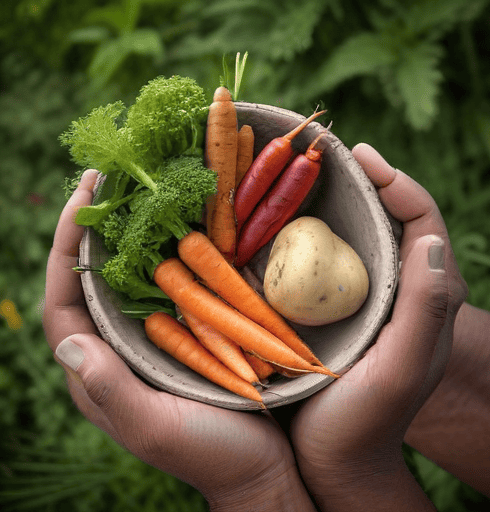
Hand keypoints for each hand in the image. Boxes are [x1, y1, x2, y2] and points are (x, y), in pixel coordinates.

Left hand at [43, 170, 315, 511]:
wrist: (259, 465)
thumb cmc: (210, 453)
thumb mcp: (157, 428)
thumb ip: (112, 390)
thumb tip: (71, 343)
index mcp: (101, 372)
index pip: (64, 303)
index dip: (64, 249)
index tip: (79, 199)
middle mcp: (119, 350)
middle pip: (91, 282)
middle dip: (92, 228)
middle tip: (105, 178)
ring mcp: (153, 340)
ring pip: (129, 279)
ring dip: (130, 233)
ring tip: (138, 188)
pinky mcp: (186, 335)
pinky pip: (167, 287)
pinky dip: (169, 253)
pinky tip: (182, 225)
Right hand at [283, 143, 467, 510]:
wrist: (334, 456)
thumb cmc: (367, 418)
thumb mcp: (404, 367)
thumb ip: (427, 308)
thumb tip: (430, 239)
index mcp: (426, 295)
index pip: (422, 219)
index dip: (396, 180)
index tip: (359, 155)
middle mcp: (397, 288)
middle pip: (387, 219)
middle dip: (362, 181)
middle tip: (325, 155)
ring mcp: (362, 297)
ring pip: (352, 236)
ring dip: (328, 204)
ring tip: (296, 178)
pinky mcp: (333, 308)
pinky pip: (322, 261)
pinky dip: (302, 237)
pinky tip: (274, 226)